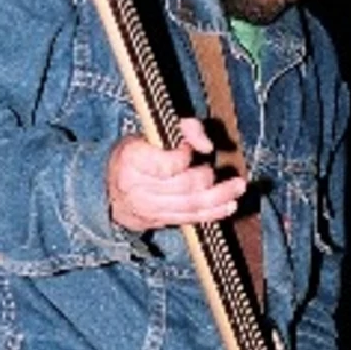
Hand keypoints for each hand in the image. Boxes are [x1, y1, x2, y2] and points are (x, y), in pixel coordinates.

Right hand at [108, 118, 245, 232]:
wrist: (112, 189)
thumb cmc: (137, 154)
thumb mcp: (152, 131)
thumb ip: (184, 128)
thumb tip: (208, 146)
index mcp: (132, 159)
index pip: (168, 164)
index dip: (185, 156)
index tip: (187, 149)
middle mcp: (137, 187)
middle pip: (184, 186)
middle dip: (206, 177)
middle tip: (215, 169)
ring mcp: (148, 208)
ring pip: (191, 205)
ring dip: (220, 197)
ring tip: (238, 187)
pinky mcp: (159, 221)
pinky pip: (190, 218)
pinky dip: (213, 213)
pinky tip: (229, 206)